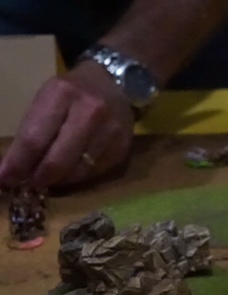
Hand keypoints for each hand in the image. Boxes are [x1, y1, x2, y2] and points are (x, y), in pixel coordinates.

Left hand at [0, 61, 134, 190]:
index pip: (35, 137)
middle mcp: (90, 112)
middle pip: (58, 159)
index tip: (5, 179)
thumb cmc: (71, 92)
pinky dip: (78, 176)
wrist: (114, 84)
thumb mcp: (47, 99)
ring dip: (59, 179)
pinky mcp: (122, 148)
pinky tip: (71, 170)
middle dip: (39, 176)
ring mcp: (110, 132)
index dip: (18, 162)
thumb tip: (16, 166)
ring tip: (49, 176)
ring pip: (78, 170)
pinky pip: (94, 172)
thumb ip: (33, 130)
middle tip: (30, 184)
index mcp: (62, 94)